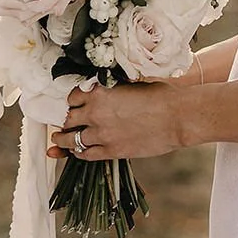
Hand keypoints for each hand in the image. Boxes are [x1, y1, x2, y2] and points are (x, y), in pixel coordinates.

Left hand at [47, 76, 186, 161]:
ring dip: (64, 139)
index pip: (73, 97)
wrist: (178, 116)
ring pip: (72, 139)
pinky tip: (78, 150)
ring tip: (59, 139)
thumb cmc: (161, 95)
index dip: (72, 102)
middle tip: (65, 123)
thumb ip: (113, 87)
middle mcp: (95, 113)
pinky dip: (79, 152)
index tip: (73, 104)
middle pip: (69, 119)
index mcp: (99, 92)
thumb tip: (106, 87)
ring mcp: (101, 134)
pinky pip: (86, 154)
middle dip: (66, 121)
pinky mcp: (111, 151)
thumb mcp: (132, 82)